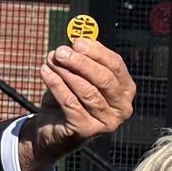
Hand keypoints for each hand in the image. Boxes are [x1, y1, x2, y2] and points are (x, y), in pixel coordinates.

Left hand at [19, 39, 135, 170]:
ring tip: (50, 60)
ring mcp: (107, 122)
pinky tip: (45, 72)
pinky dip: (56, 85)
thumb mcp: (78, 76)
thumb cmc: (70, 100)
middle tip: (60, 51)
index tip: (76, 41)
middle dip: (81, 62)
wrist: (52, 130)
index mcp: (126, 90)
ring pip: (87, 91)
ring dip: (66, 72)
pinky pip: (71, 103)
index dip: (96, 52)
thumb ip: (82, 58)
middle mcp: (122, 108)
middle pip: (104, 79)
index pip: (116, 65)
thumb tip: (77, 40)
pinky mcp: (87, 130)